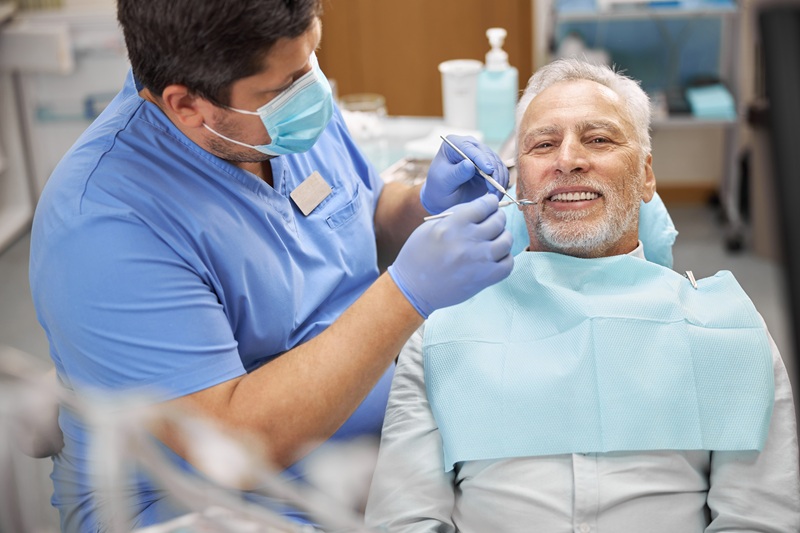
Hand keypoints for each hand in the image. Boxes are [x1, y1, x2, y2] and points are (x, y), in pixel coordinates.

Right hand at [388, 195, 513, 317]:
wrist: (413, 288)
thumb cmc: (419, 255)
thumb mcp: (430, 226)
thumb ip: (456, 214)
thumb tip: (482, 206)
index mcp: (452, 225)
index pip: (484, 205)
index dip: (490, 202)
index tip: (489, 204)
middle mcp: (468, 241)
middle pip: (498, 221)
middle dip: (497, 218)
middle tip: (492, 221)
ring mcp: (479, 261)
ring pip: (506, 240)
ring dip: (503, 237)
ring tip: (495, 239)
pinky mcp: (484, 278)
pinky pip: (508, 263)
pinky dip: (505, 258)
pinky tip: (495, 257)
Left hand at [420, 135, 508, 214]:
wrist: (444, 198)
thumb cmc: (439, 188)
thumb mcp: (444, 182)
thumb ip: (457, 173)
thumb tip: (469, 164)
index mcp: (454, 144)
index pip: (469, 148)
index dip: (481, 159)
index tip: (489, 170)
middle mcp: (470, 146)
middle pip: (487, 154)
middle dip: (494, 171)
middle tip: (495, 188)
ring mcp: (481, 155)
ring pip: (497, 163)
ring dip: (499, 179)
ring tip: (495, 195)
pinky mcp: (490, 166)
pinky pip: (501, 172)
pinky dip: (502, 183)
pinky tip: (498, 194)